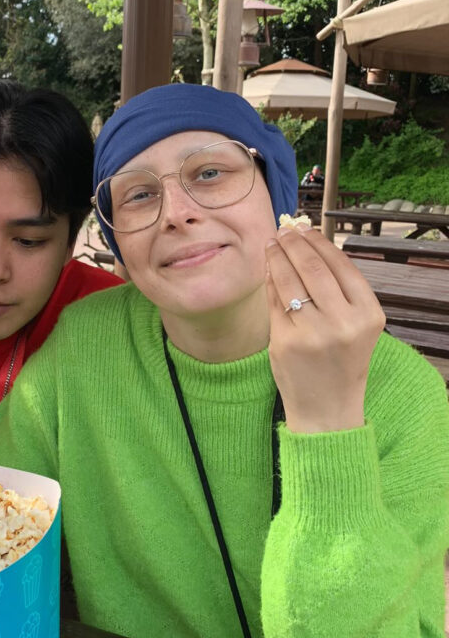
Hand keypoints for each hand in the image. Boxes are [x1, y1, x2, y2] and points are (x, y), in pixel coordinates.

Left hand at [265, 226, 384, 432]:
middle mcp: (344, 322)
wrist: (327, 409)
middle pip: (313, 267)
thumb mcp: (354, 326)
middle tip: (283, 232)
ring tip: (271, 246)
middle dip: (294, 243)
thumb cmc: (340, 362)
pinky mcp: (285, 341)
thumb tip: (308, 244)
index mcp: (368, 314)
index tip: (304, 229)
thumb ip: (338, 289)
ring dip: (277, 257)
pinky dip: (270, 282)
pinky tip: (268, 271)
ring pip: (289, 280)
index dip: (318, 242)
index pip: (341, 264)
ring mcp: (313, 332)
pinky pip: (274, 301)